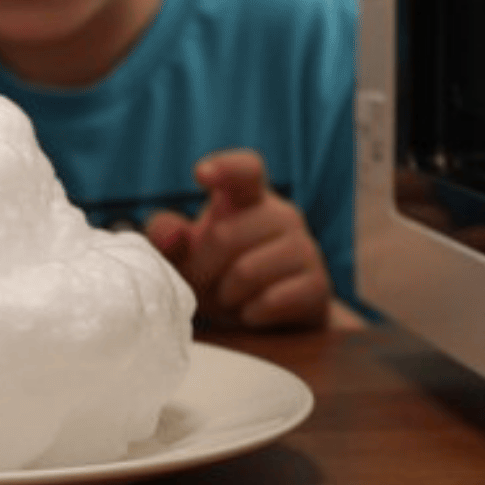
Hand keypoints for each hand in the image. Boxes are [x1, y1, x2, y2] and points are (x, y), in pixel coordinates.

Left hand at [144, 149, 332, 329]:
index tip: (200, 174)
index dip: (225, 168)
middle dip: (202, 269)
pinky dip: (251, 314)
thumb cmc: (221, 272)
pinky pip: (271, 301)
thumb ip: (167, 235)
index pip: (245, 170)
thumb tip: (169, 234)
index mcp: (248, 197)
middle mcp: (281, 214)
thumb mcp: (187, 252)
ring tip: (231, 297)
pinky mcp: (316, 284)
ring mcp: (304, 247)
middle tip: (203, 285)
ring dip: (227, 295)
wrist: (272, 316)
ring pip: (245, 272)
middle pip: (224, 236)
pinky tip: (254, 311)